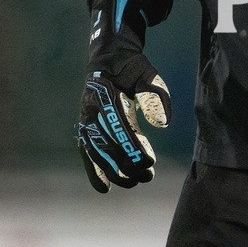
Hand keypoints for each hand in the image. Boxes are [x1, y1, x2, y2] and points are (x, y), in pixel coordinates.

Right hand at [76, 0, 170, 192]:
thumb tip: (163, 123)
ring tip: (133, 183)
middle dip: (126, 163)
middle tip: (147, 176)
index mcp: (107, 93)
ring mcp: (85, 119)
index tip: (149, 162)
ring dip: (113, 171)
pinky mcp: (84, 127)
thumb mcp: (148, 74)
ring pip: (96, 152)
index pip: (120, 126)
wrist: (108, 58)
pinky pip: (86, 152)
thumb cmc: (132, 67)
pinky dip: (94, 171)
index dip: (133, 147)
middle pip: (107, 144)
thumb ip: (156, 96)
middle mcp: (91, 109)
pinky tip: (104, 189)